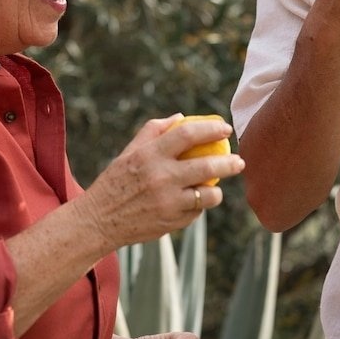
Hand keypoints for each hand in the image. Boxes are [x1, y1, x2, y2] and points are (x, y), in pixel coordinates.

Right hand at [77, 115, 244, 249]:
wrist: (99, 220)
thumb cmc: (117, 182)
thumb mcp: (129, 153)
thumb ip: (154, 131)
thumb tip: (181, 117)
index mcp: (150, 155)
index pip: (188, 134)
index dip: (212, 129)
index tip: (226, 129)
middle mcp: (161, 177)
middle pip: (207, 165)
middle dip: (230, 163)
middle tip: (240, 161)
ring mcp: (168, 202)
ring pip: (209, 194)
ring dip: (217, 191)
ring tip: (216, 187)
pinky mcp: (172, 222)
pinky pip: (197, 212)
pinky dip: (198, 207)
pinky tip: (191, 203)